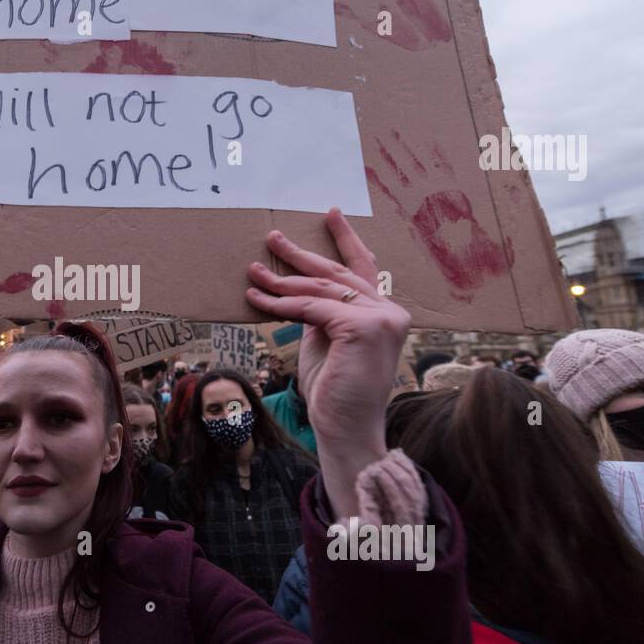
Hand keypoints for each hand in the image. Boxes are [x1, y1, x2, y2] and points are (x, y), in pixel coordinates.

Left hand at [246, 208, 410, 517]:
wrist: (346, 429)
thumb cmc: (335, 393)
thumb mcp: (327, 343)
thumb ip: (323, 315)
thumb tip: (298, 293)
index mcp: (385, 313)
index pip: (363, 268)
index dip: (345, 240)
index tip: (330, 214)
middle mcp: (390, 311)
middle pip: (337, 273)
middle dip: (300, 254)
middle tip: (272, 237)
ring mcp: (382, 318)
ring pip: (319, 289)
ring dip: (281, 280)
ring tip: (253, 272)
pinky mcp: (365, 328)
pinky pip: (312, 307)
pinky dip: (281, 303)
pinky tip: (258, 299)